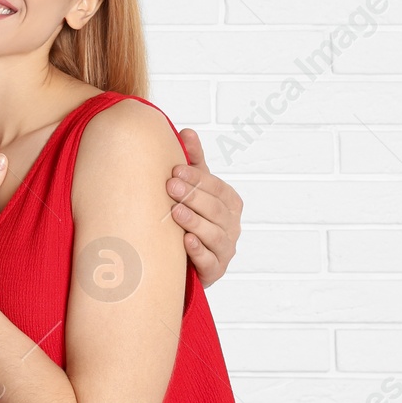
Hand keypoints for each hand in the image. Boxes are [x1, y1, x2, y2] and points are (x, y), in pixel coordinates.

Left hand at [166, 129, 242, 288]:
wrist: (184, 257)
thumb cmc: (191, 215)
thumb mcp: (194, 187)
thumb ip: (194, 161)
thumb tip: (187, 131)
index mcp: (230, 203)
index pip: (217, 187)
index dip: (198, 178)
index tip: (175, 169)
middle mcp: (232, 226)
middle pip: (216, 209)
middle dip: (193, 196)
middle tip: (170, 186)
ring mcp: (225, 249)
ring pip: (214, 235)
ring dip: (195, 222)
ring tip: (175, 212)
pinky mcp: (214, 270)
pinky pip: (209, 261)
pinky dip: (199, 251)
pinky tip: (185, 242)